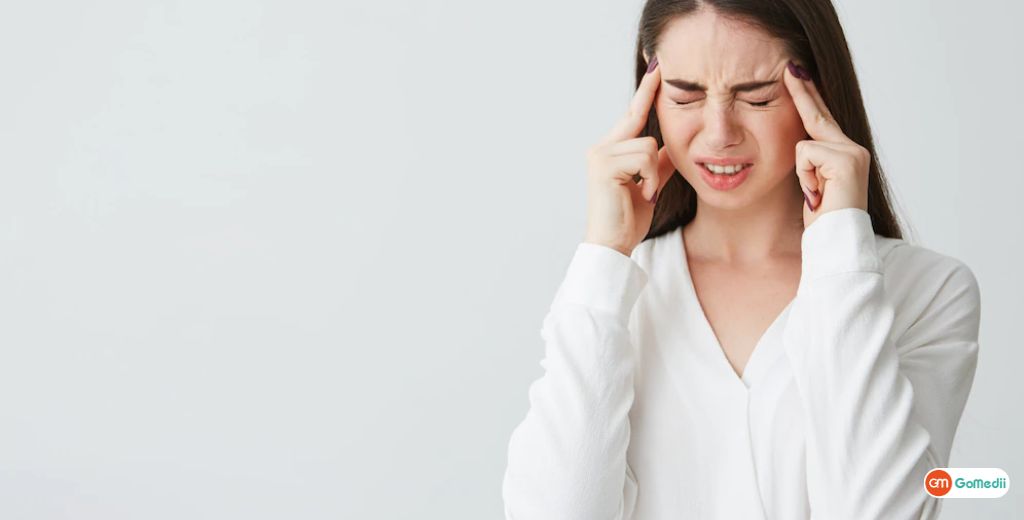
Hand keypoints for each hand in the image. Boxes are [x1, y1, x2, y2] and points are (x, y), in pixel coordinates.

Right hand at [584, 55, 675, 256]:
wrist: (612, 244)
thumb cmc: (627, 219)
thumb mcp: (649, 185)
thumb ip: (658, 164)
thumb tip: (672, 147)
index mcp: (611, 151)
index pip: (632, 116)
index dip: (645, 93)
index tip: (656, 69)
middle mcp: (601, 148)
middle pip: (637, 118)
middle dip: (649, 93)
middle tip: (660, 61)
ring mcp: (600, 155)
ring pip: (646, 143)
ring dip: (653, 172)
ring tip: (645, 193)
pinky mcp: (604, 165)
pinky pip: (643, 158)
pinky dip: (649, 179)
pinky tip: (642, 195)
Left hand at [783, 60, 870, 228]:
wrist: (837, 242)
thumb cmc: (822, 221)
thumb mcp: (811, 184)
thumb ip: (809, 161)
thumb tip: (798, 142)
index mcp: (844, 153)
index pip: (821, 120)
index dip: (808, 97)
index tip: (797, 74)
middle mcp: (853, 149)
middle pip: (818, 115)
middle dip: (803, 91)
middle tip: (790, 66)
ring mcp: (853, 152)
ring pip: (804, 143)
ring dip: (801, 173)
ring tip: (816, 194)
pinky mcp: (846, 160)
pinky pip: (805, 154)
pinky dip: (804, 176)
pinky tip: (817, 194)